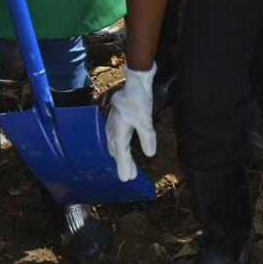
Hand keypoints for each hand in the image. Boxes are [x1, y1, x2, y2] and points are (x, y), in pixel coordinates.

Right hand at [105, 65, 155, 181]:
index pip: (121, 153)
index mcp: (118, 131)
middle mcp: (112, 130)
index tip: (126, 179)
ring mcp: (112, 126)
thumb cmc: (138, 100)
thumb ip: (147, 137)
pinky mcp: (116, 123)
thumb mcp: (145, 119)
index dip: (124, 166)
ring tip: (130, 169)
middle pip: (116, 152)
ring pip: (115, 146)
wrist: (133, 84)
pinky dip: (120, 150)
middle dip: (123, 164)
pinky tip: (124, 152)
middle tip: (131, 177)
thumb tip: (150, 154)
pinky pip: (115, 140)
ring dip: (121, 158)